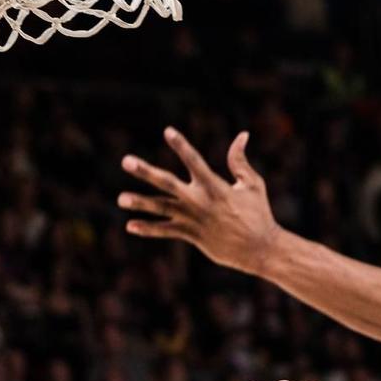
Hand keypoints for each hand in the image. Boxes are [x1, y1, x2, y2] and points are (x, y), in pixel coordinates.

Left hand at [120, 128, 282, 274]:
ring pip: (161, 208)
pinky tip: (130, 225)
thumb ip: (239, 160)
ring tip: (120, 199)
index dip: (181, 146)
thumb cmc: (258, 213)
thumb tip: (242, 135)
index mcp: (216, 186)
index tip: (167, 131)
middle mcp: (201, 202)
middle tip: (126, 161)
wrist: (260, 249)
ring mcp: (194, 220)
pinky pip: (167, 231)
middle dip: (146, 172)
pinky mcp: (192, 236)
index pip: (194, 161)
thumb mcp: (253, 184)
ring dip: (140, 203)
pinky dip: (149, 229)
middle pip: (167, 183)